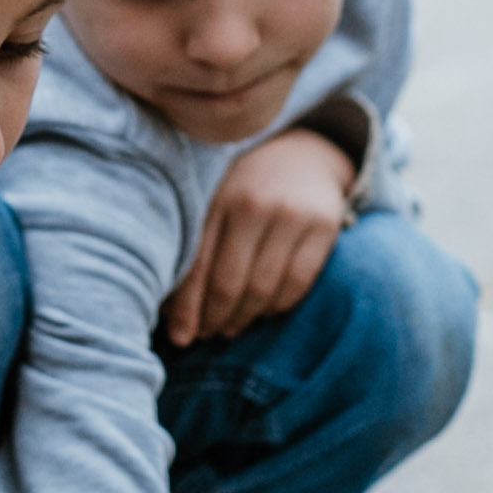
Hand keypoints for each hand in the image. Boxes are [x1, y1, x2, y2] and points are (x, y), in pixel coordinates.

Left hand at [163, 127, 354, 347]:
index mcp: (217, 197)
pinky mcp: (324, 226)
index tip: (179, 338)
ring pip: (264, 289)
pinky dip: (277, 306)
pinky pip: (298, 283)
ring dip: (244, 318)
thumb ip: (194, 246)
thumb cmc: (244, 187)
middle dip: (214, 318)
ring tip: (231, 327)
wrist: (302, 154)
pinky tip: (264, 310)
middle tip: (207, 335)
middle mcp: (254, 204)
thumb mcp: (214, 202)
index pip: (197, 264)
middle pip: (229, 283)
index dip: (187, 308)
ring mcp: (292, 214)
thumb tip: (168, 313)